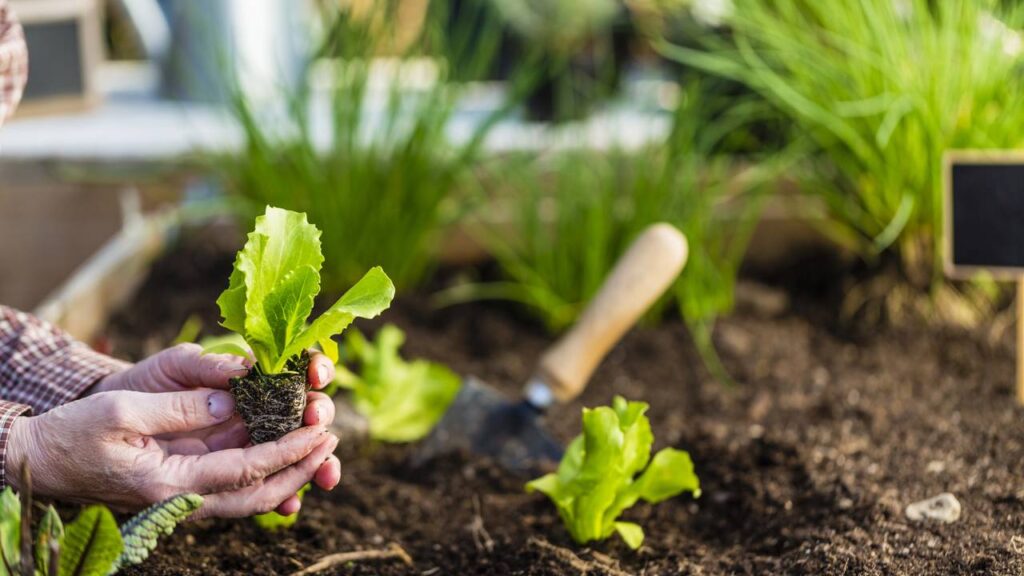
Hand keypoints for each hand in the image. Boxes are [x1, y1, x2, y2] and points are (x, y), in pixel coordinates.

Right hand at [6, 344, 340, 518]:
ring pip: (252, 490)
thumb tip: (230, 398)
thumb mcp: (123, 411)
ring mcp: (188, 491)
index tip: (319, 433)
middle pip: (260, 494)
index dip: (287, 453)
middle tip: (332, 437)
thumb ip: (180, 408)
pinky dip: (265, 464)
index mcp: (172, 484)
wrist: (46, 457)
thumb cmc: (77, 433)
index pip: (246, 472)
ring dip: (289, 468)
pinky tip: (286, 440)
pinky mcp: (186, 478)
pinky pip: (236, 478)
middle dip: (301, 468)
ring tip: (320, 438)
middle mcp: (186, 496)